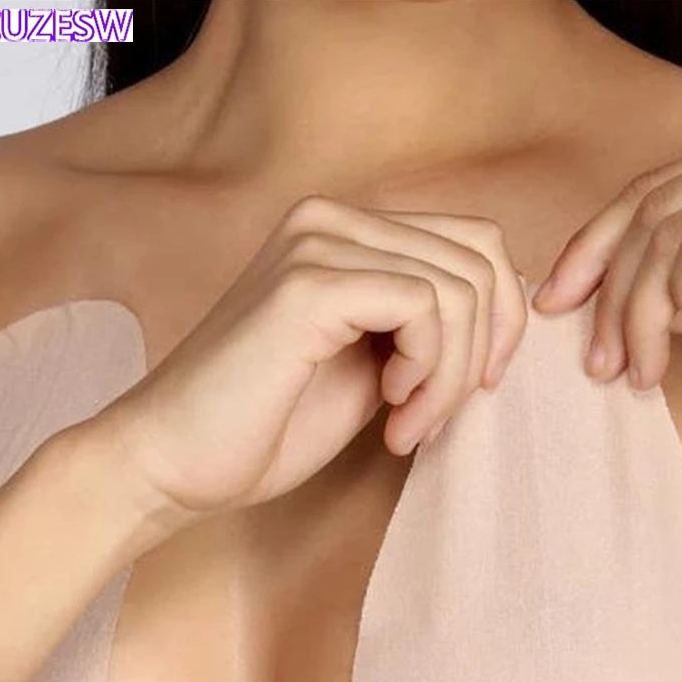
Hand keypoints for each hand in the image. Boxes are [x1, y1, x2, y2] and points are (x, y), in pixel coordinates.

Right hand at [98, 194, 526, 528]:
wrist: (176, 463)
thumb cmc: (268, 424)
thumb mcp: (374, 366)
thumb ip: (426, 327)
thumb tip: (505, 309)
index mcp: (347, 232)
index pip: (476, 244)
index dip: (499, 321)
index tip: (470, 390)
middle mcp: (333, 218)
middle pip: (481, 257)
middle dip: (481, 352)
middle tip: (433, 416)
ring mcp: (317, 242)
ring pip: (460, 287)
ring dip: (451, 376)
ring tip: (406, 425)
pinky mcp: (309, 282)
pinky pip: (426, 307)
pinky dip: (430, 374)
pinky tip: (391, 415)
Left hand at [532, 118, 681, 447]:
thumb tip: (609, 285)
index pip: (656, 188)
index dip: (592, 244)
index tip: (557, 300)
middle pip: (649, 205)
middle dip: (604, 289)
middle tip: (597, 360)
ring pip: (664, 231)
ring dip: (634, 312)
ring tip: (639, 370)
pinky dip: (670, 308)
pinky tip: (679, 352)